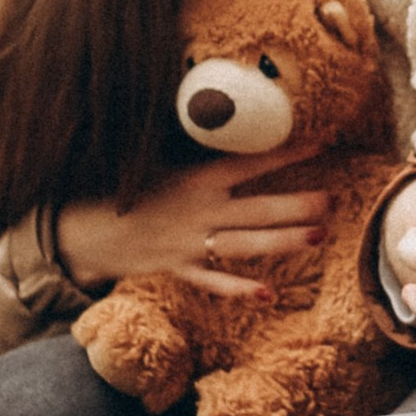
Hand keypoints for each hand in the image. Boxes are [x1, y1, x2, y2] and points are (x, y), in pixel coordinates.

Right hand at [56, 153, 327, 302]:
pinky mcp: (178, 267)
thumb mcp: (158, 160)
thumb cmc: (125, 187)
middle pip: (257, 208)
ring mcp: (190, 241)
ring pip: (245, 243)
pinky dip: (238, 289)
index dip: (286, 154)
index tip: (320, 144)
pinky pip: (213, 280)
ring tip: (318, 236)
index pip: (249, 163)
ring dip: (282, 241)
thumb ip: (195, 151)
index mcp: (196, 177)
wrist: (83, 227)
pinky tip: (267, 294)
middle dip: (297, 205)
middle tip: (332, 200)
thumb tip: (226, 121)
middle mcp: (198, 209)